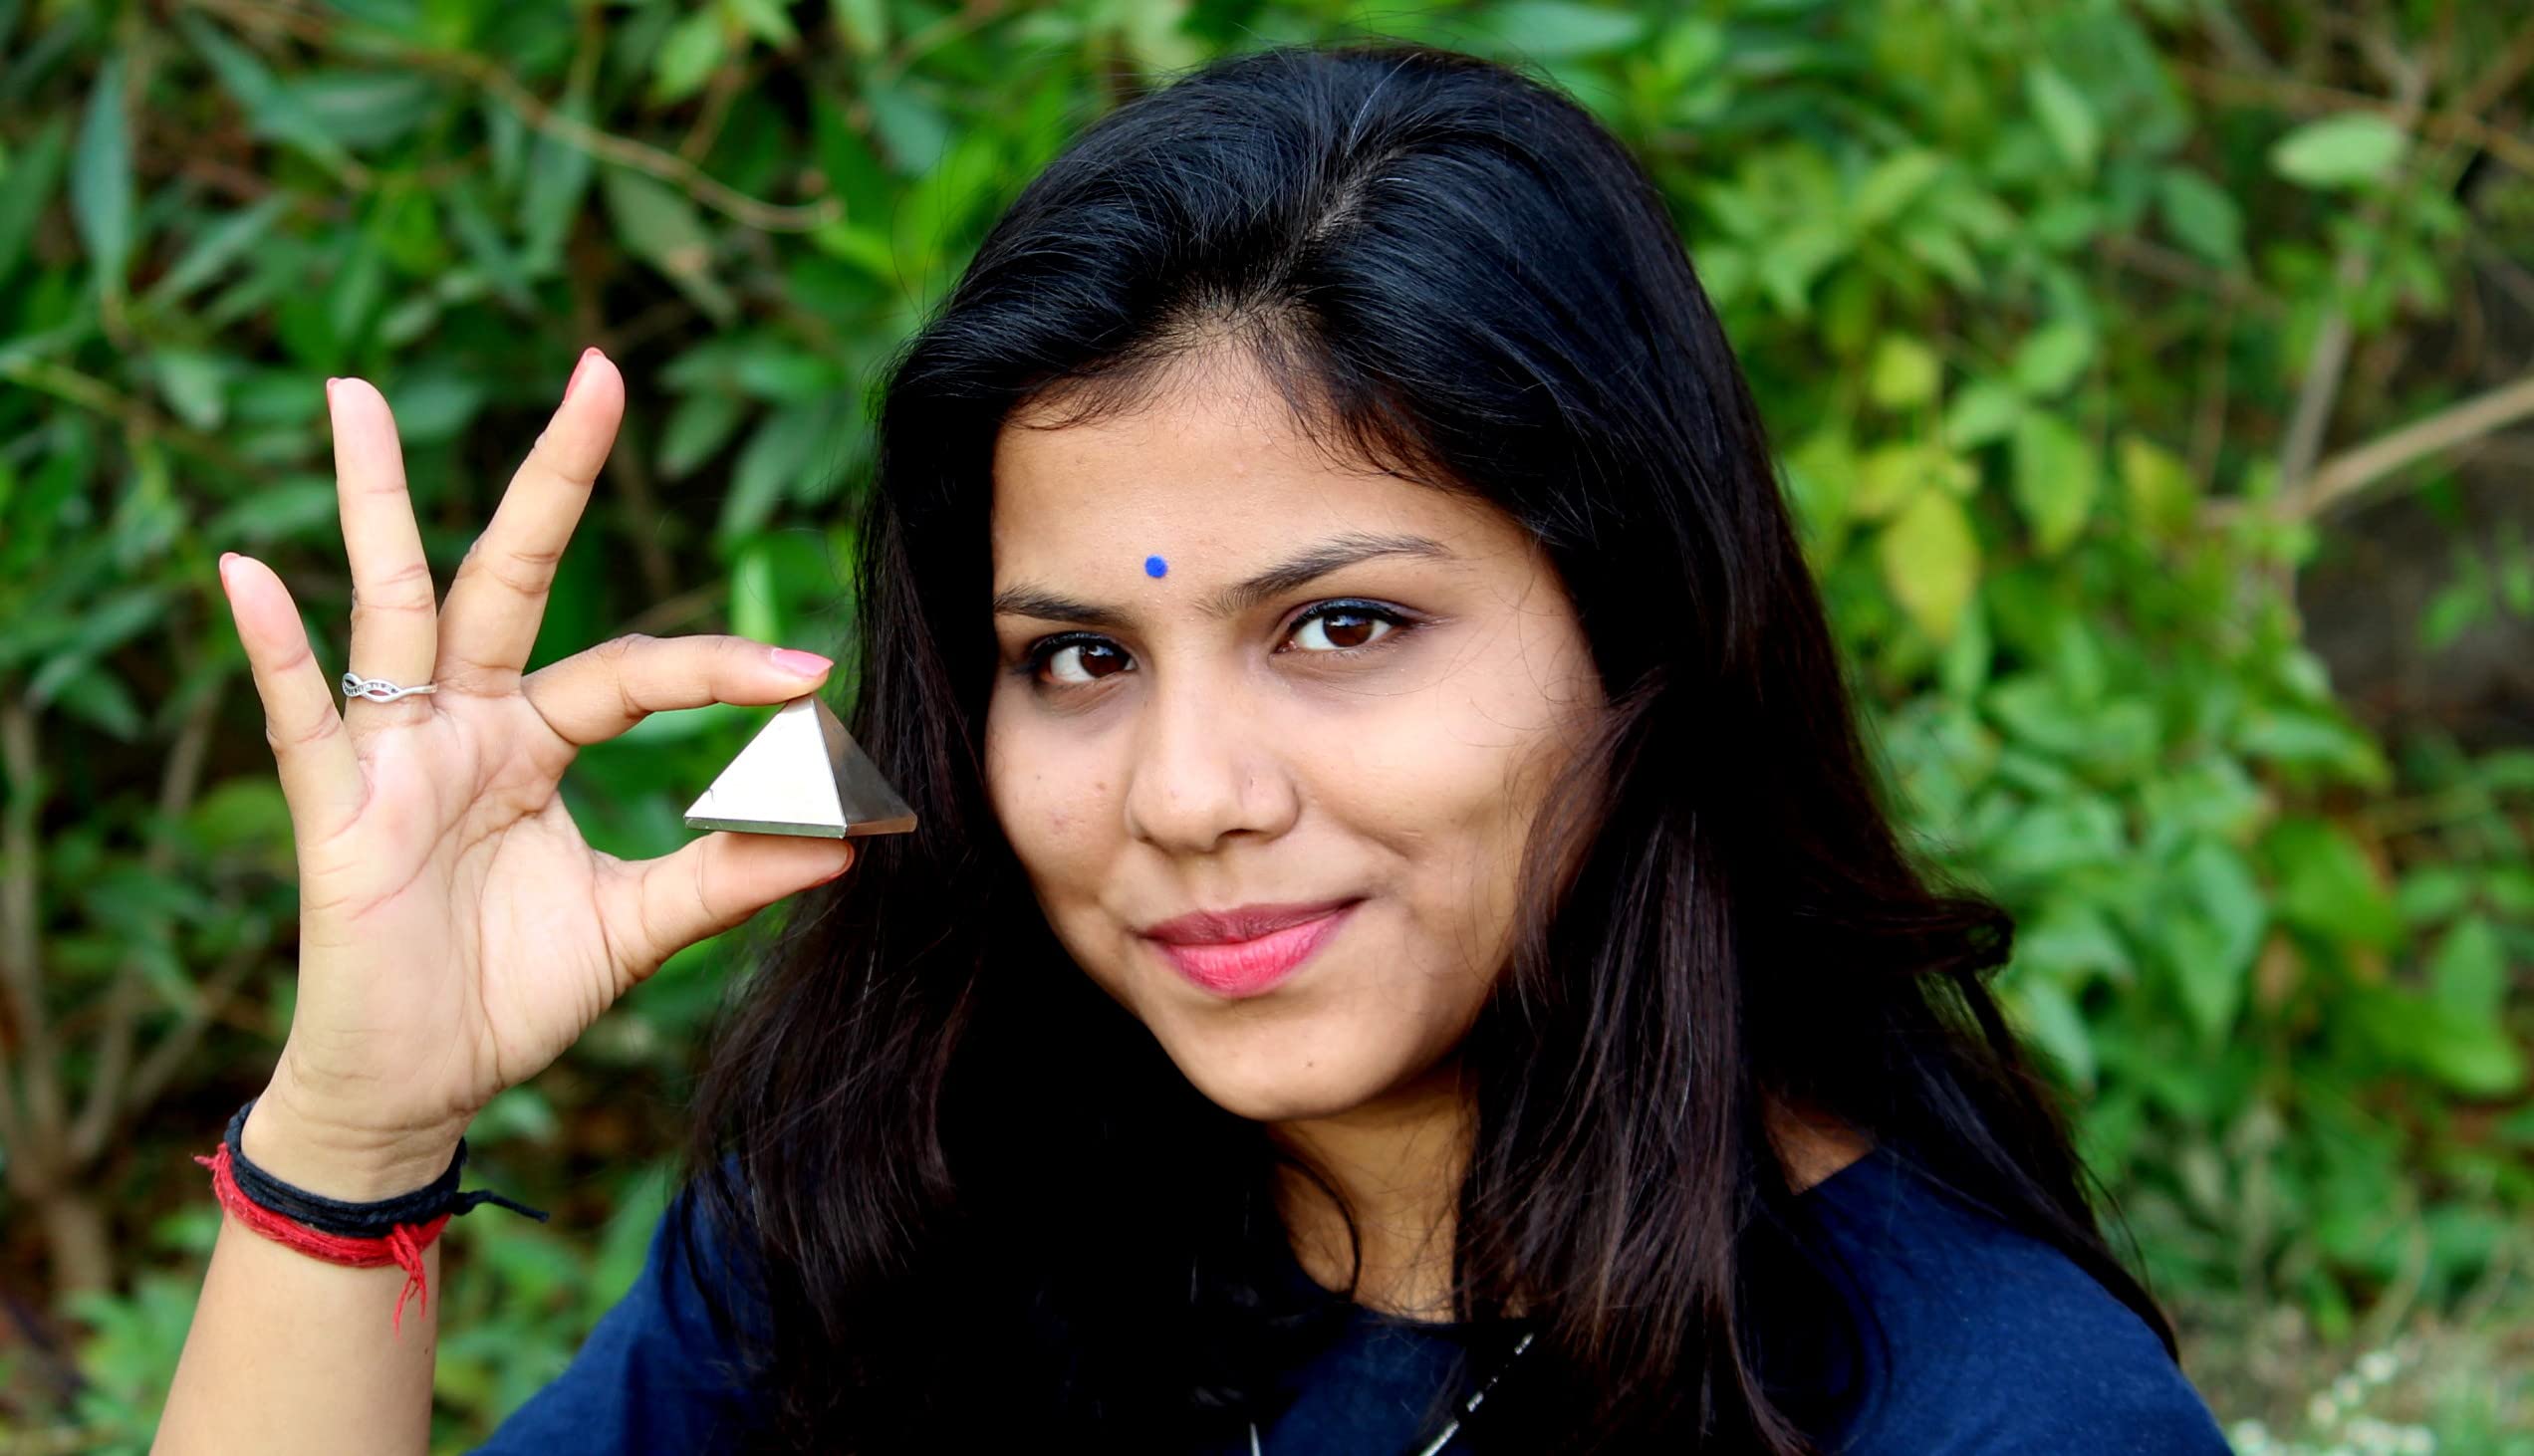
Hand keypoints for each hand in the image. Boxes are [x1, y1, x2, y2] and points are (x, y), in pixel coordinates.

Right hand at [216, 348, 855, 1187]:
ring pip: (391, 604)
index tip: (812, 679)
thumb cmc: (508, 998)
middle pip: (510, 575)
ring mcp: (393, 754)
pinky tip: (250, 571)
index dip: (722, 668)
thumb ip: (730, 877)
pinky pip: (301, 716)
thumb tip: (852, 838)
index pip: (637, 670)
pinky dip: (273, 646)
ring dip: (374, 501)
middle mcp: (463, 721)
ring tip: (354, 396)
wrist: (419, 1090)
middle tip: (600, 369)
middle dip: (554, 477)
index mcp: (535, 739)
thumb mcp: (637, 928)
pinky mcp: (336, 810)